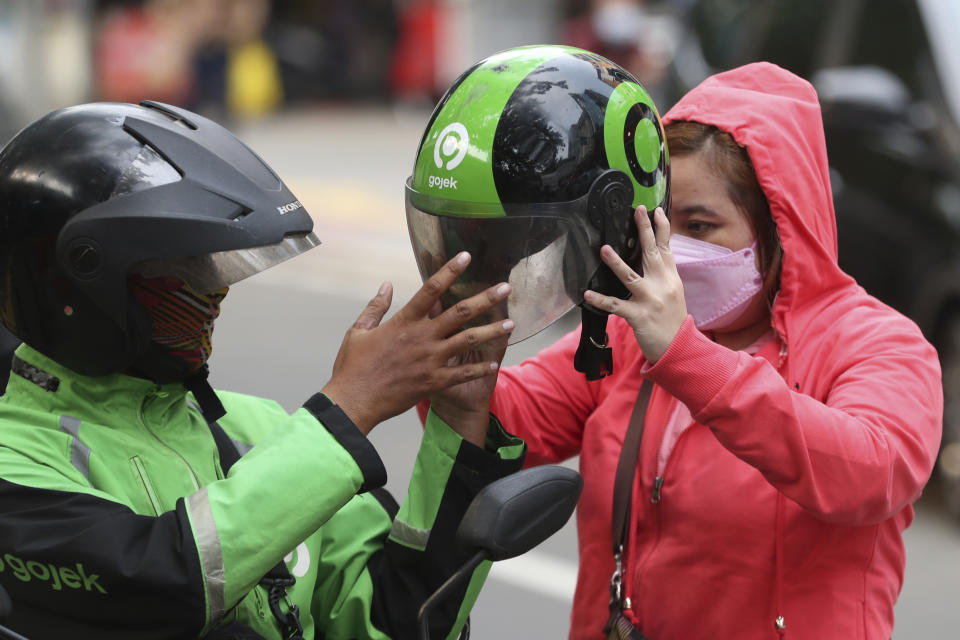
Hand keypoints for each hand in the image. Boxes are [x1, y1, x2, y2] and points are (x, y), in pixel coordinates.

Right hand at [321, 252, 513, 434]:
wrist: (354, 400)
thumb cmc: (353, 366)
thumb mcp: (359, 330)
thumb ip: (376, 306)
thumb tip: (388, 284)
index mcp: (404, 322)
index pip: (431, 290)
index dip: (449, 271)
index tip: (465, 257)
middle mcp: (422, 337)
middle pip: (460, 312)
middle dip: (485, 299)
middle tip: (505, 288)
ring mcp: (430, 360)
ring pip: (468, 340)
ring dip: (491, 331)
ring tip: (511, 324)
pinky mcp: (433, 382)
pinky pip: (463, 373)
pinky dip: (480, 368)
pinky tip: (495, 362)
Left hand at [583, 206, 685, 362]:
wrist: (679, 348)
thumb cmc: (673, 320)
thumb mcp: (674, 292)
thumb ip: (662, 274)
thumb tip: (650, 255)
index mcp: (671, 278)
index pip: (666, 248)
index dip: (662, 228)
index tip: (657, 211)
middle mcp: (662, 285)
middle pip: (651, 253)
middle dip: (645, 230)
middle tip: (638, 211)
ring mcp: (650, 300)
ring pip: (631, 276)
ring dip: (616, 262)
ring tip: (604, 249)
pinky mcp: (638, 316)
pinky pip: (616, 306)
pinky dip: (601, 300)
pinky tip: (588, 294)